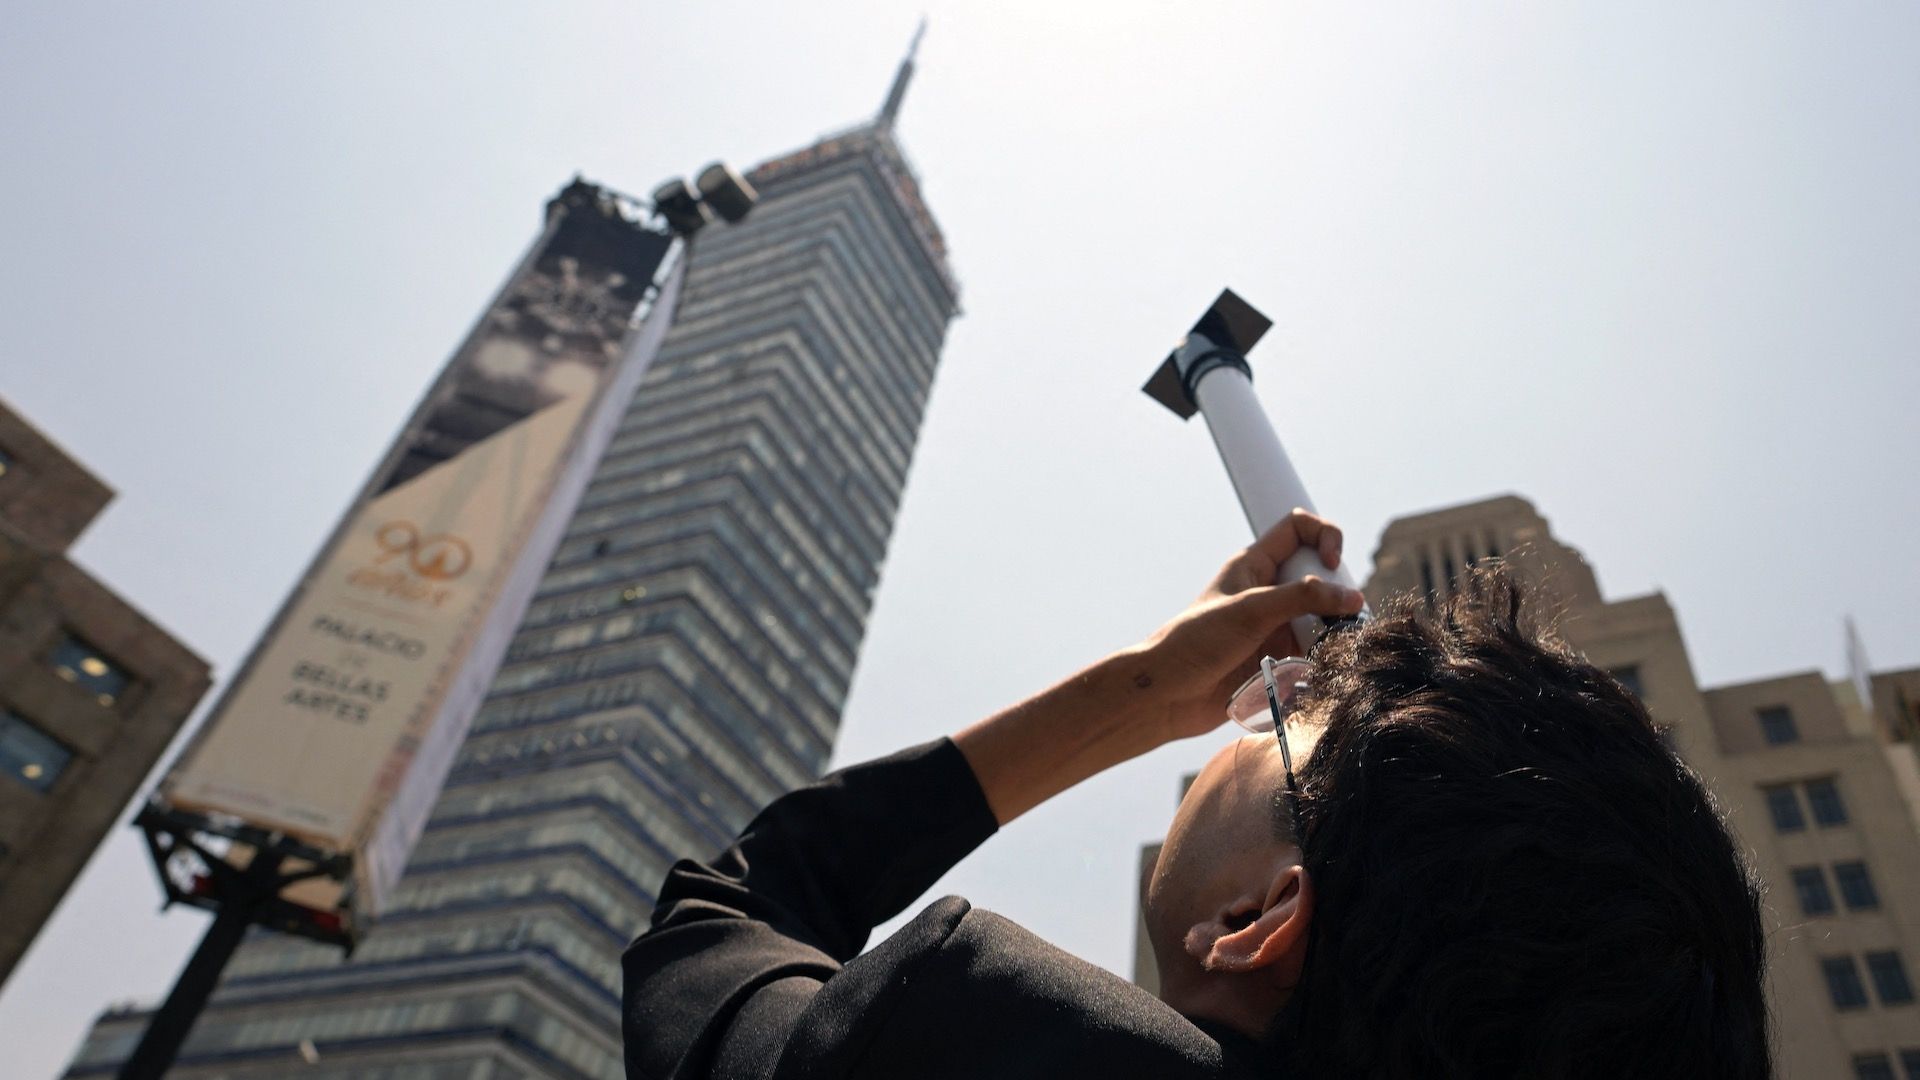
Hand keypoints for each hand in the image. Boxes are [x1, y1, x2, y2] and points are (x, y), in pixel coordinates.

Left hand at [1132, 509, 1363, 740]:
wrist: (1169, 695)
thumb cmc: (1195, 643)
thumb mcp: (1250, 611)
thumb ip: (1302, 598)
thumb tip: (1353, 597)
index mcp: (1254, 565)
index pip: (1299, 529)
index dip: (1324, 537)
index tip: (1329, 565)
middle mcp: (1268, 591)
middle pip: (1320, 575)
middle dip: (1337, 590)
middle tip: (1336, 616)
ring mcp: (1275, 624)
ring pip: (1322, 614)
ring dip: (1335, 627)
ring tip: (1333, 645)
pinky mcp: (1279, 657)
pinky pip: (1316, 648)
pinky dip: (1326, 654)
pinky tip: (1322, 666)